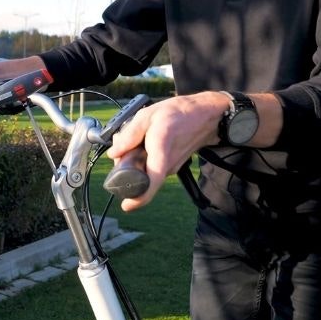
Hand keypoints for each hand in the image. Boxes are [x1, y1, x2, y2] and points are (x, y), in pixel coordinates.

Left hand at [106, 91, 227, 211]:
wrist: (206, 116)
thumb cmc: (179, 113)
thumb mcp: (148, 115)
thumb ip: (129, 135)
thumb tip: (114, 153)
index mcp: (160, 150)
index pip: (152, 181)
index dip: (139, 198)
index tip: (127, 206)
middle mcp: (167, 164)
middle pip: (141, 178)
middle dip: (125, 168)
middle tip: (121, 148)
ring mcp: (171, 167)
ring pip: (145, 173)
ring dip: (134, 162)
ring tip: (134, 141)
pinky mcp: (172, 166)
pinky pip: (152, 168)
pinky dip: (143, 159)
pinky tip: (144, 143)